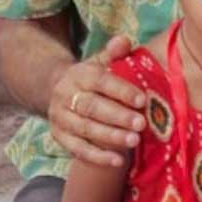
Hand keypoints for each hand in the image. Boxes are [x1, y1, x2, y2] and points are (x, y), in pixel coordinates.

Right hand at [47, 35, 146, 166]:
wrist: (58, 91)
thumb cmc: (92, 79)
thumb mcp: (100, 62)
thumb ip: (113, 53)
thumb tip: (124, 40)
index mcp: (79, 74)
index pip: (100, 81)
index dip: (121, 90)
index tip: (142, 99)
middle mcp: (65, 95)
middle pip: (92, 107)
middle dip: (118, 116)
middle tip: (141, 124)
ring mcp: (60, 118)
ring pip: (85, 129)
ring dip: (111, 137)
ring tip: (134, 141)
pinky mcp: (59, 137)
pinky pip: (78, 149)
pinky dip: (98, 157)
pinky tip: (118, 160)